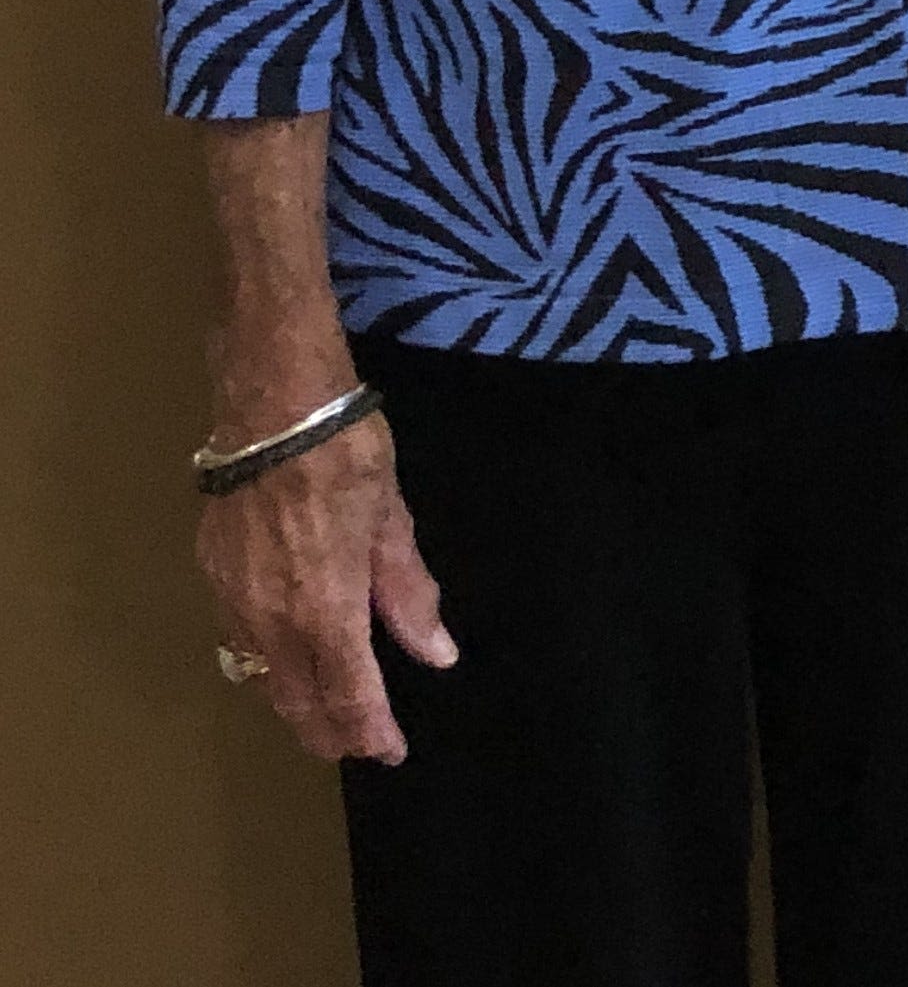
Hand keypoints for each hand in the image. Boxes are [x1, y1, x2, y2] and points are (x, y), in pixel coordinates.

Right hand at [198, 406, 453, 763]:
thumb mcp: (393, 522)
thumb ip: (410, 595)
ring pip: (263, 680)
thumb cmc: (345, 458)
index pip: (349, 694)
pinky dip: (265, 670)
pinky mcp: (213, 580)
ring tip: (325, 717)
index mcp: (326, 610)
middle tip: (358, 746)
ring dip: (293, 706)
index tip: (390, 751)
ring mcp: (235, 603)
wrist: (273, 412)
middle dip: (329, 732)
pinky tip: (284, 666)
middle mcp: (273, 621)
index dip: (370, 730)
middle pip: (297, 701)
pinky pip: (238, 646)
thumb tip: (438, 655)